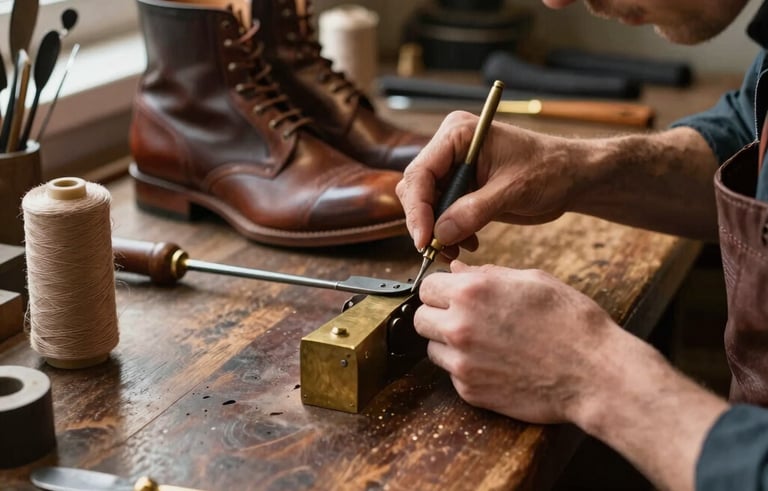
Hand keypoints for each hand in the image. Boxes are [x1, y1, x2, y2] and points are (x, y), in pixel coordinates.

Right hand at [396, 111, 577, 257]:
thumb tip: (440, 234)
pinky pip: (442, 214)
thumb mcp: (513, 190)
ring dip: (437, 232)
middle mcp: (450, 149)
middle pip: (417, 189)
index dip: (418, 208)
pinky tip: (469, 243)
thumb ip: (474, 211)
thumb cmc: (550, 169)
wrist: (572, 176)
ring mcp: (455, 169)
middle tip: (438, 250)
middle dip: (425, 222)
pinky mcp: (462, 188)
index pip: (420, 173)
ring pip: (426, 205)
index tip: (425, 239)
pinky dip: (449, 233)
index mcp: (458, 135)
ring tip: (457, 250)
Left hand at [413, 260, 622, 423]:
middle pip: (420, 318)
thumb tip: (457, 270)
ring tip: (484, 342)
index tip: (453, 295)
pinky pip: (452, 374)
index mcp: (472, 292)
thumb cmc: (570, 322)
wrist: (594, 373)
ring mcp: (462, 362)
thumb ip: (487, 275)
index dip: (440, 290)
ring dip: (448, 344)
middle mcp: (459, 326)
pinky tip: (496, 363)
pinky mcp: (470, 391)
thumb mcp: (532, 281)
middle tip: (464, 318)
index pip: (427, 286)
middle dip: (437, 316)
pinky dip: (467, 369)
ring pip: (432, 348)